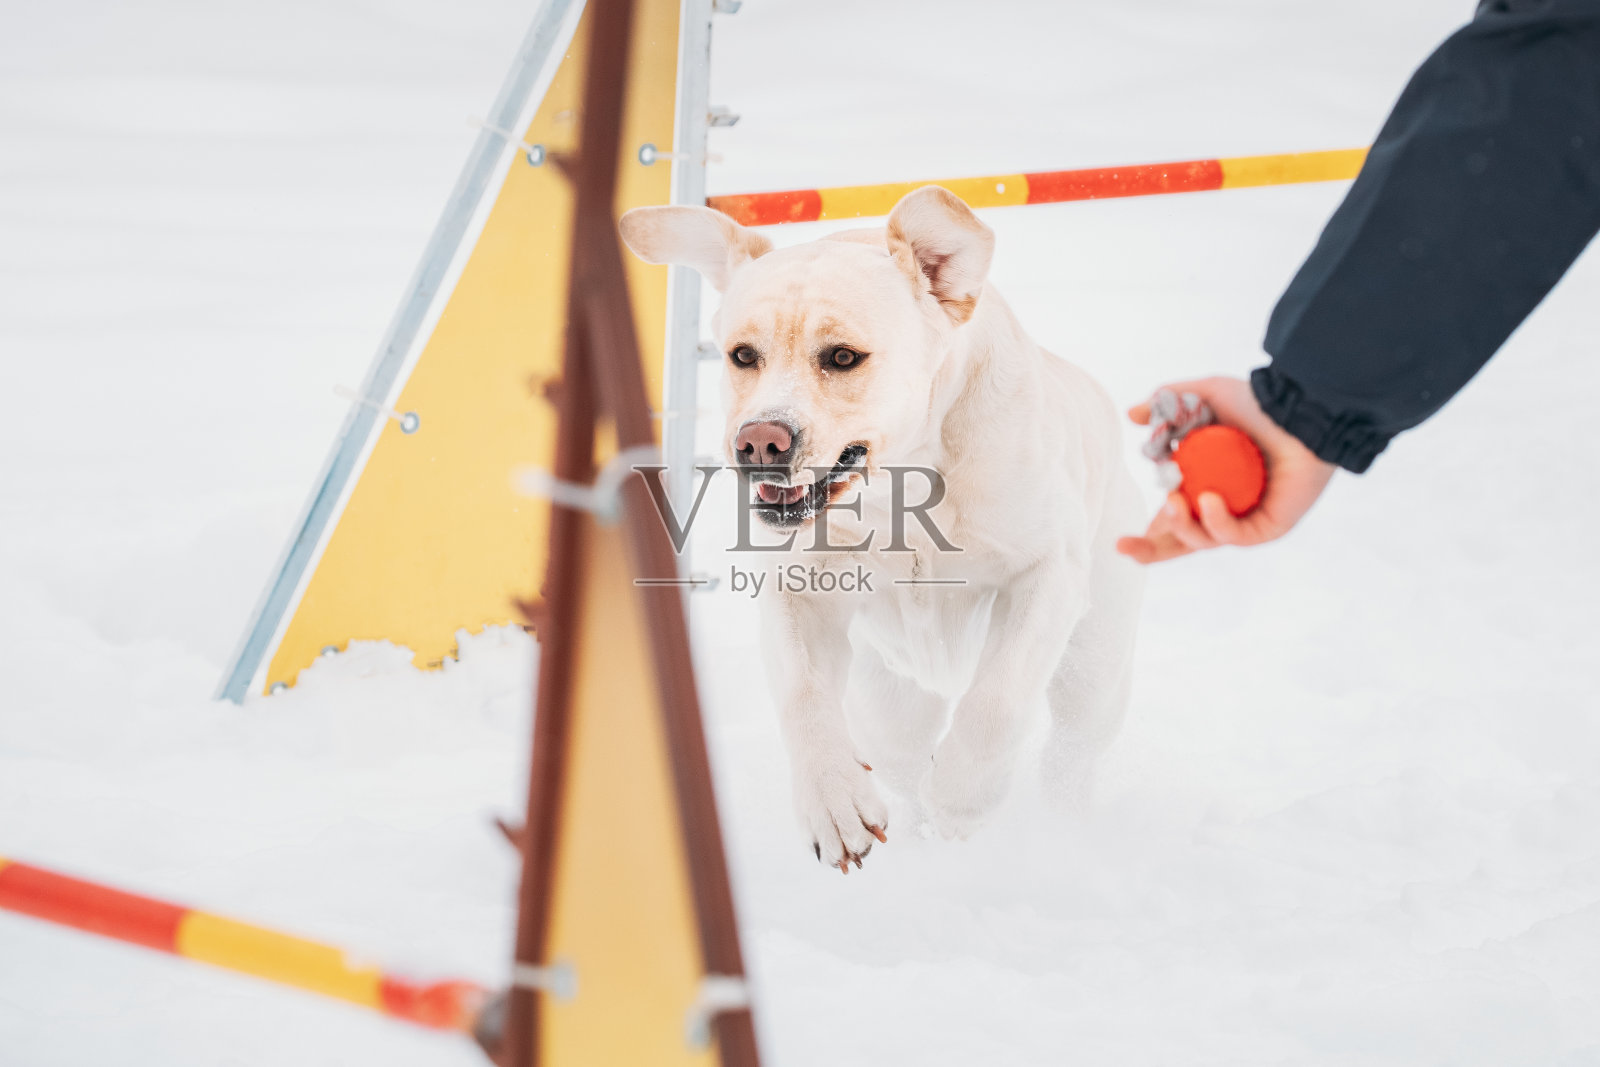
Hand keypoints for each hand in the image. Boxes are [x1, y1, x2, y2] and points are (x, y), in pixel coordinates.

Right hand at [1116, 376, 1335, 564]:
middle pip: (1181, 542)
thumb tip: (1131, 415)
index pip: (1172, 518)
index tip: (1120, 541)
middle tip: (1123, 546)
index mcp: (1205, 487)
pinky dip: (1216, 520)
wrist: (1300, 411)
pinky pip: (1234, 534)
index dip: (1147, 534)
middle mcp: (1223, 509)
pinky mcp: (1268, 527)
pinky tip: (1206, 500)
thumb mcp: (1202, 396)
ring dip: (1180, 526)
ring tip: (1172, 502)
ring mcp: (1245, 521)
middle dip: (1150, 549)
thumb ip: (1166, 403)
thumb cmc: (1257, 404)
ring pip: (1202, 539)